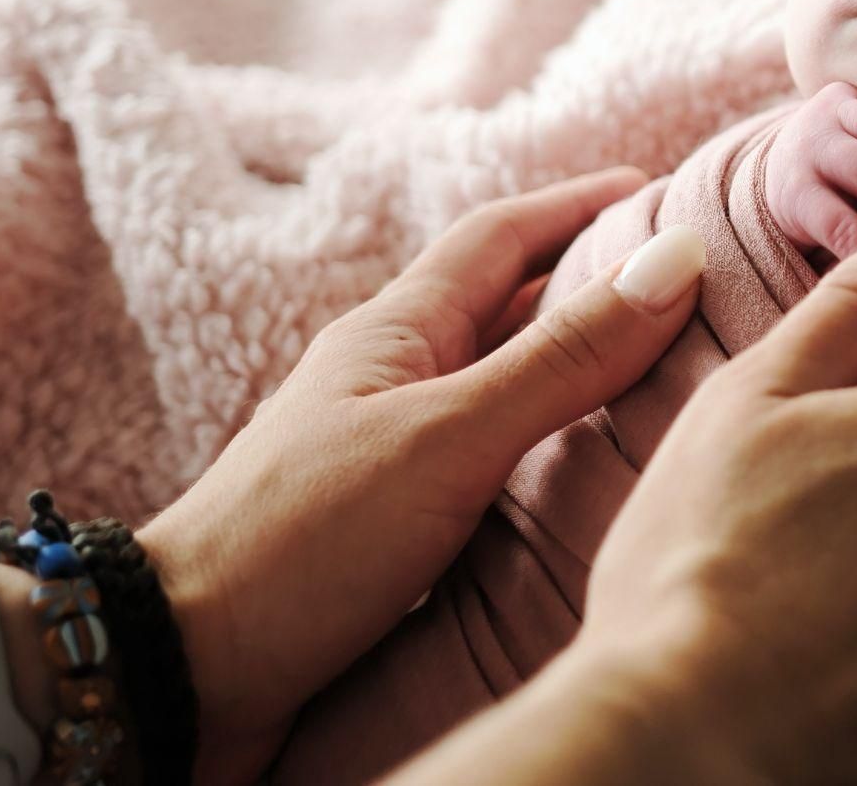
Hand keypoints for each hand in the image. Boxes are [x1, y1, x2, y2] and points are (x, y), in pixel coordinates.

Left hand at [138, 168, 710, 784]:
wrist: (181, 669)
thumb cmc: (304, 540)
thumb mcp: (449, 436)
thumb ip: (562, 356)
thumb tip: (673, 259)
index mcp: (394, 333)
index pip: (499, 238)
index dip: (577, 205)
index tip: (655, 188)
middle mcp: (390, 379)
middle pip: (503, 306)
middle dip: (587, 281)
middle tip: (675, 280)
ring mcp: (385, 452)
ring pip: (497, 384)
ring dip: (569, 364)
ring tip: (653, 369)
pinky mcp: (388, 524)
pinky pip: (488, 456)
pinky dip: (546, 444)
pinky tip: (583, 474)